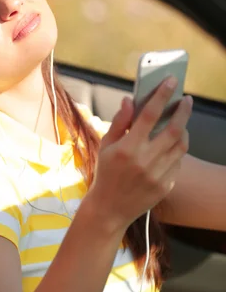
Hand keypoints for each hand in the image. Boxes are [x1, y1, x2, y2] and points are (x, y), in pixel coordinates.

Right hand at [87, 77, 192, 231]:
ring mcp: (158, 175)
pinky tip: (172, 146)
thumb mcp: (106, 146)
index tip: (170, 81)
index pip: (150, 114)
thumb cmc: (105, 174)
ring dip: (184, 130)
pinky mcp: (166, 185)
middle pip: (174, 128)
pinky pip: (178, 162)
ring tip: (181, 122)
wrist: (109, 209)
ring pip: (181, 145)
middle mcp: (145, 161)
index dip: (162, 95)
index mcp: (128, 148)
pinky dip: (177, 150)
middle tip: (186, 100)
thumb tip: (130, 100)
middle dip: (183, 110)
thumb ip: (119, 122)